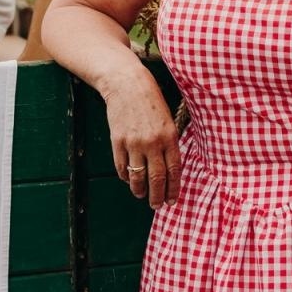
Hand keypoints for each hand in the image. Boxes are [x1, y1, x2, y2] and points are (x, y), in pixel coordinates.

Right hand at [104, 79, 180, 208]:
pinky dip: (125, 177)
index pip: (173, 171)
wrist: (127, 85)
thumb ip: (169, 144)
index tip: (172, 201)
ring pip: (137, 177)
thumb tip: (168, 169)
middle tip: (157, 205)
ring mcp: (134, 143)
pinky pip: (122, 167)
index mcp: (169, 137)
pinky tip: (129, 180)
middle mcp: (153, 143)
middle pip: (156, 178)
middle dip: (157, 196)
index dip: (173, 189)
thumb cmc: (151, 101)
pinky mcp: (117, 142)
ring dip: (140, 190)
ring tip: (142, 195)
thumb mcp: (168, 121)